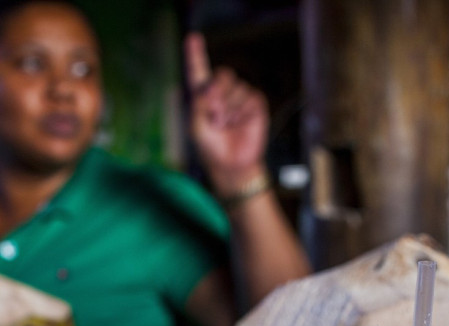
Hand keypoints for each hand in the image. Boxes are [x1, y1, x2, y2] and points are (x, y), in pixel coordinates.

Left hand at [184, 32, 269, 194]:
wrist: (232, 164)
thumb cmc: (211, 147)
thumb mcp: (195, 127)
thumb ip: (198, 104)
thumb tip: (211, 87)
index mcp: (203, 95)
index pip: (199, 70)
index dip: (196, 54)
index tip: (193, 38)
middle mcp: (221, 92)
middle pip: (223, 74)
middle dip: (218, 92)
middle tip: (215, 115)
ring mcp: (240, 97)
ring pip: (237, 87)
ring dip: (230, 108)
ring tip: (226, 126)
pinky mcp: (255, 104)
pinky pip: (250, 97)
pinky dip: (243, 112)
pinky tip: (239, 124)